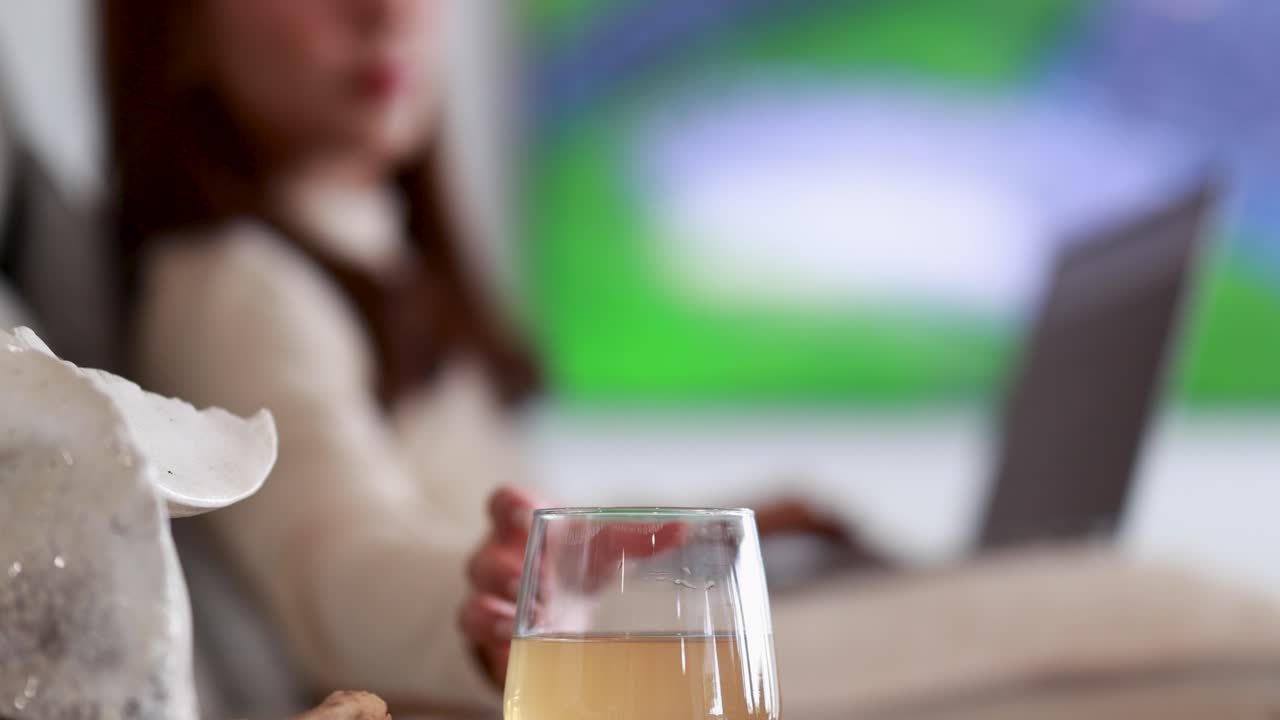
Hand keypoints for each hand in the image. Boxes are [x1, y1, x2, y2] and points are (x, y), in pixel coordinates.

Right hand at [459, 488, 691, 687]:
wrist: (561, 614)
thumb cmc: (577, 566)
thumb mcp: (605, 548)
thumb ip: (639, 538)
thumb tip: (685, 528)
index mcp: (521, 527)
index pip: (501, 504)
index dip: (506, 507)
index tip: (523, 517)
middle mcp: (497, 562)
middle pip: (482, 559)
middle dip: (505, 570)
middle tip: (533, 580)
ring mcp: (489, 603)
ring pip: (471, 604)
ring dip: (494, 610)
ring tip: (526, 618)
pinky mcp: (489, 643)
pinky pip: (479, 645)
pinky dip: (495, 647)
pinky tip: (516, 650)